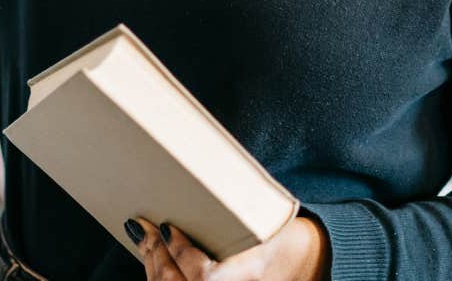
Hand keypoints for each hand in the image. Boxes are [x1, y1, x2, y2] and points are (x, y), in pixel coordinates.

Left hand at [128, 216, 328, 280]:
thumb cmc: (289, 242)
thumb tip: (197, 180)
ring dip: (153, 265)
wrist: (308, 269)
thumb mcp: (268, 226)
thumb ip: (238, 214)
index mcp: (250, 277)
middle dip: (156, 254)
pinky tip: (153, 258)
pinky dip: (159, 277)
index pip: (204, 277)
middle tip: (143, 226)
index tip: (165, 226)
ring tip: (144, 237)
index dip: (180, 253)